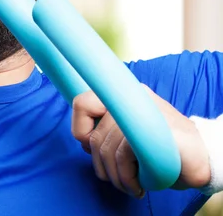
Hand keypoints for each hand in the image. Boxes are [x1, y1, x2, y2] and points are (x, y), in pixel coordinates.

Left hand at [71, 86, 210, 196]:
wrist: (203, 157)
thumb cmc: (163, 150)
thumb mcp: (129, 136)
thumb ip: (107, 132)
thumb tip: (84, 142)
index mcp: (124, 97)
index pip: (82, 103)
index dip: (80, 130)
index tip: (91, 148)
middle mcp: (133, 98)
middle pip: (95, 135)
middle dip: (101, 165)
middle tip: (115, 179)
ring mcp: (146, 111)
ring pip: (108, 147)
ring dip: (116, 176)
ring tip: (128, 186)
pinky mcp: (157, 128)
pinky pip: (125, 154)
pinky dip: (127, 177)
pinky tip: (138, 185)